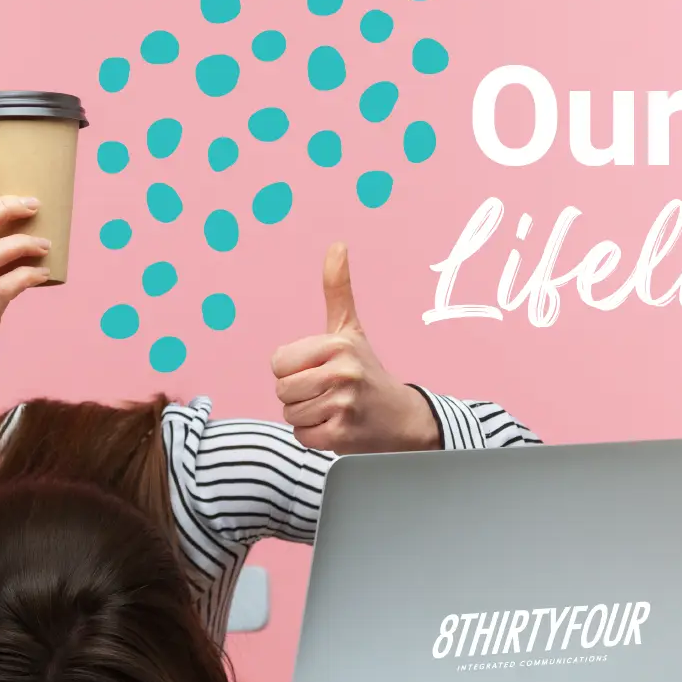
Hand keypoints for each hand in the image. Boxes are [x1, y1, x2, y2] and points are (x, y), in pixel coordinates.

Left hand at [270, 243, 441, 454]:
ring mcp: (343, 404)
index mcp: (337, 344)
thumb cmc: (368, 371)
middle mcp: (342, 372)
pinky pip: (302, 436)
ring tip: (333, 408)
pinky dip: (314, 436)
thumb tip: (336, 245)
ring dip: (307, 416)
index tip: (318, 370)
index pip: (278, 363)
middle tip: (327, 392)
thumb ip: (338, 290)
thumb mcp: (350, 329)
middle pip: (282, 390)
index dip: (292, 370)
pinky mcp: (341, 435)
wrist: (403, 417)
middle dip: (298, 395)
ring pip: (290, 415)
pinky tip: (336, 426)